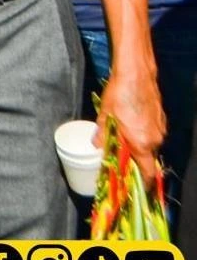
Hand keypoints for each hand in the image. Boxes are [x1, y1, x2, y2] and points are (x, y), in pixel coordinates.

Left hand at [98, 61, 167, 184]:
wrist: (136, 74)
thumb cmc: (119, 94)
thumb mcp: (105, 115)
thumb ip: (102, 133)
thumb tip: (97, 145)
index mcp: (141, 143)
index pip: (146, 172)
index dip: (142, 182)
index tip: (135, 186)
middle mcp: (155, 139)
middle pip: (147, 158)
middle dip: (135, 159)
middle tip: (121, 157)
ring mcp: (160, 128)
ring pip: (149, 144)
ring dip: (138, 144)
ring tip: (123, 137)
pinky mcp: (161, 119)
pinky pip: (153, 133)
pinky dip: (143, 133)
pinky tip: (132, 124)